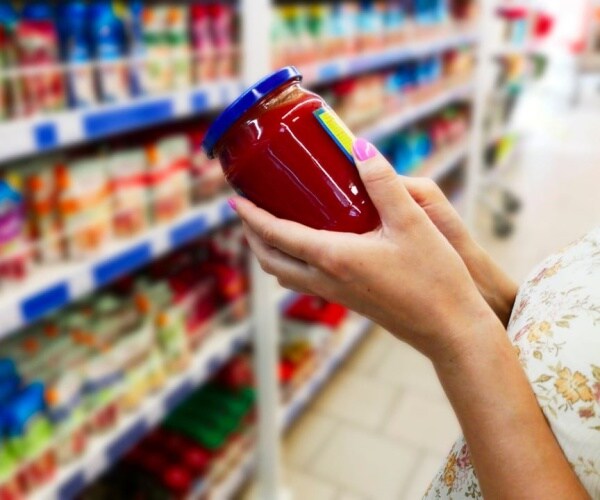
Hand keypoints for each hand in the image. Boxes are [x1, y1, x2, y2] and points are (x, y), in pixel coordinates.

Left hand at [232, 139, 496, 362]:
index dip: (252, 217)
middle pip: (272, 261)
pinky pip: (306, 282)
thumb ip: (384, 183)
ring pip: (286, 276)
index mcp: (334, 258)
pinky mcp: (350, 302)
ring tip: (271, 228)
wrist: (450, 329)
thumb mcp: (413, 223)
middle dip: (253, 237)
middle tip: (248, 213)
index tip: (235, 201)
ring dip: (270, 253)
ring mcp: (337, 295)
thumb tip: (359, 149)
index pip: (277, 235)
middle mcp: (327, 280)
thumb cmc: (435, 279)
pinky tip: (311, 247)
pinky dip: (293, 263)